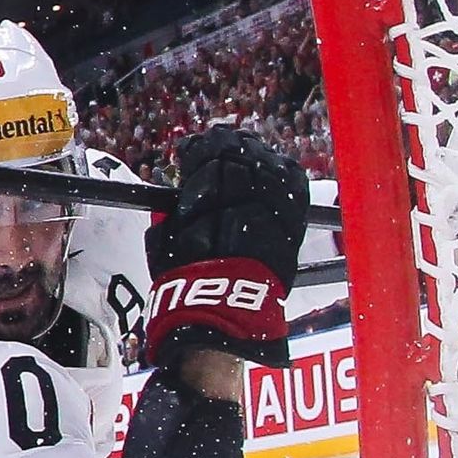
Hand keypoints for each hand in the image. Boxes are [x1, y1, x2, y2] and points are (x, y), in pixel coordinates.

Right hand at [140, 124, 309, 371]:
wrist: (221, 318)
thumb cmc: (183, 285)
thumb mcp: (165, 241)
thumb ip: (176, 211)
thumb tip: (184, 191)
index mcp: (204, 208)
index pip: (208, 162)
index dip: (202, 148)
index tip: (194, 144)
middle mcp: (240, 209)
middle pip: (241, 161)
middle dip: (232, 146)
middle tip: (224, 140)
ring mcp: (269, 220)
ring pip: (270, 172)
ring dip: (260, 156)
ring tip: (251, 149)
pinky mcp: (288, 234)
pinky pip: (293, 195)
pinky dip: (286, 177)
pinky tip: (281, 167)